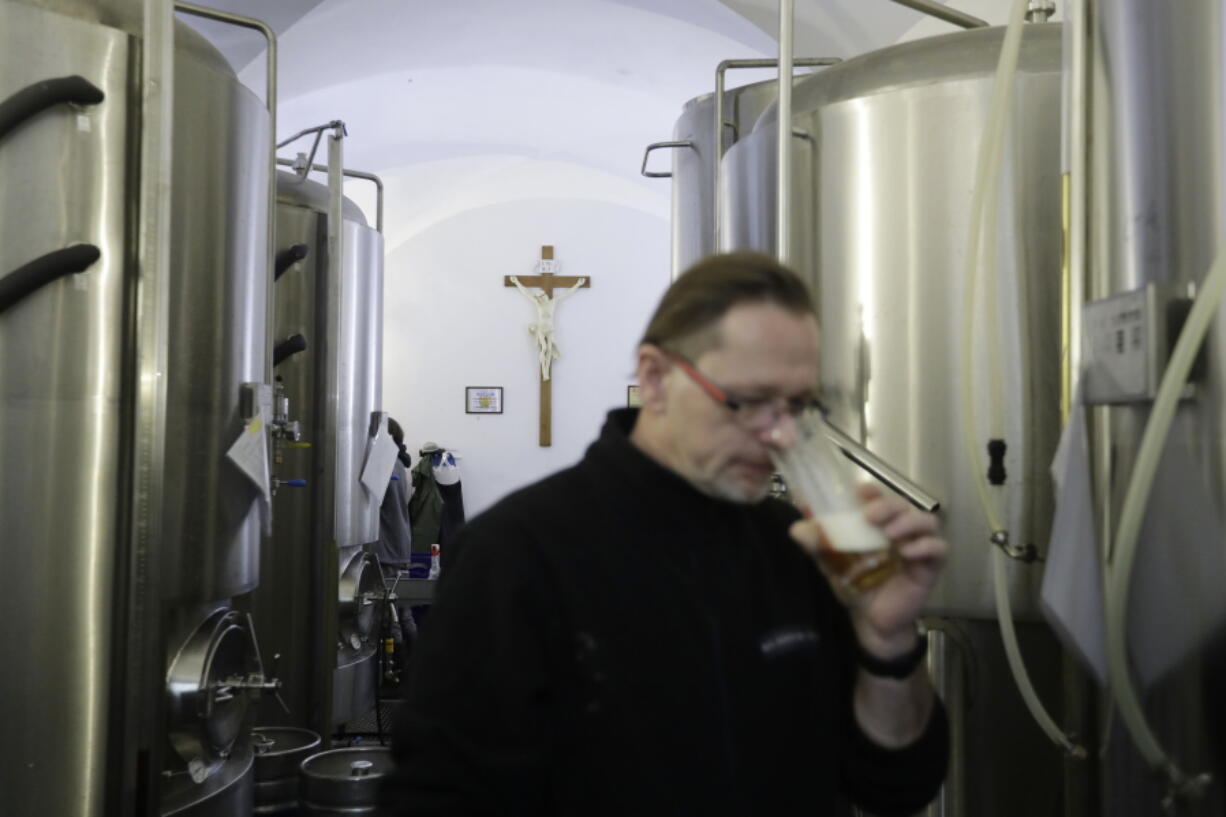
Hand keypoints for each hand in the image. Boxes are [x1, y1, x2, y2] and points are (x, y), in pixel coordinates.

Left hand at [789, 484, 945, 657]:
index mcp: (878, 524)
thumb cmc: (856, 585)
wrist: (870, 621)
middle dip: (889, 506)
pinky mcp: (930, 567)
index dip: (873, 492)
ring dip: (909, 522)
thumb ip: (817, 546)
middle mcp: (900, 530)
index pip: (880, 498)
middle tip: (870, 517)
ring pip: (927, 521)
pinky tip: (907, 553)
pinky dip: (925, 546)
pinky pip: (939, 548)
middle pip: (904, 505)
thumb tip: (796, 529)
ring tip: (890, 535)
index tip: (860, 493)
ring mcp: (917, 547)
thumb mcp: (832, 564)